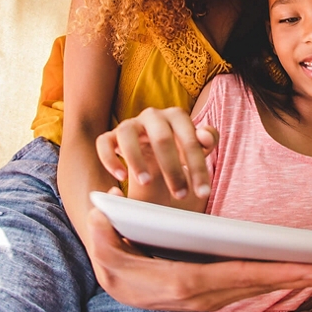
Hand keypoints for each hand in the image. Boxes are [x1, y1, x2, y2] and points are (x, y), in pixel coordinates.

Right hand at [84, 205, 311, 309]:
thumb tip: (104, 207)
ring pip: (260, 286)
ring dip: (294, 279)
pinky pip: (252, 284)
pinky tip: (300, 270)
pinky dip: (278, 277)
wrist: (119, 291)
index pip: (239, 276)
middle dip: (299, 277)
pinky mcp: (216, 292)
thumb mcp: (104, 253)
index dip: (276, 272)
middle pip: (259, 284)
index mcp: (186, 282)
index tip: (309, 268)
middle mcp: (205, 295)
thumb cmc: (116, 268)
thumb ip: (102, 234)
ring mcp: (213, 297)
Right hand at [95, 107, 215, 200]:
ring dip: (136, 159)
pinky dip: (110, 158)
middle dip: (172, 169)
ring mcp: (130, 124)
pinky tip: (121, 176)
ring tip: (147, 182)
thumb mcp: (196, 150)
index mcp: (176, 116)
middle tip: (180, 195)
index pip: (190, 138)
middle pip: (161, 137)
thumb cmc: (180, 153)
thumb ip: (207, 140)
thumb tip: (205, 137)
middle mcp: (152, 116)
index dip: (198, 166)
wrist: (154, 161)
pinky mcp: (111, 136)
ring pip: (127, 133)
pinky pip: (103, 142)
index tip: (203, 193)